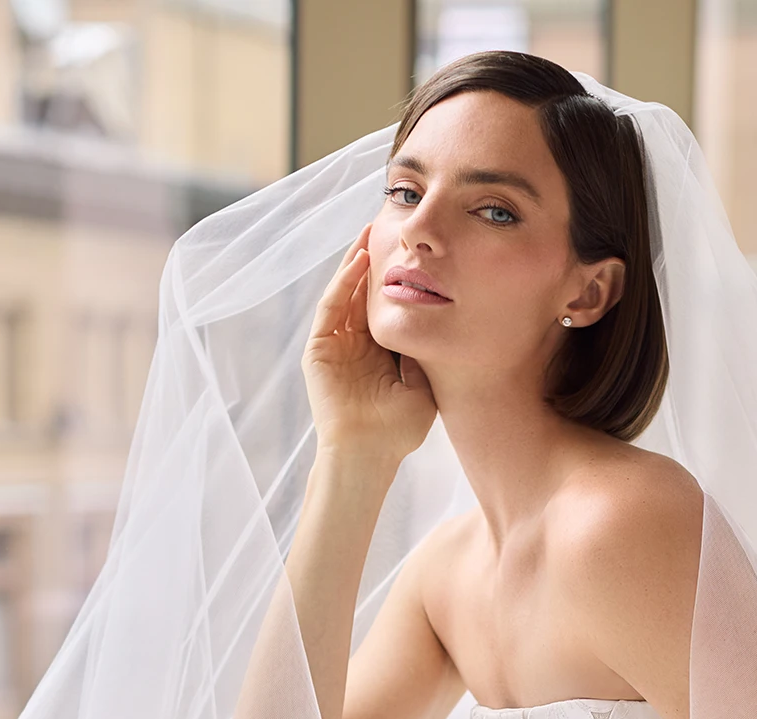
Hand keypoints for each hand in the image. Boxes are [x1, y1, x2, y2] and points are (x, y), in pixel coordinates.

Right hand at [302, 225, 436, 462]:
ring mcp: (336, 347)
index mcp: (380, 355)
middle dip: (374, 261)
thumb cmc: (398, 432)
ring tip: (369, 232)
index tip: (414, 254)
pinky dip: (342, 284)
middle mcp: (357, 347)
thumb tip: (437, 320)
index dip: (397, 280)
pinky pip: (331, 309)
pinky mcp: (319, 350)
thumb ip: (424, 354)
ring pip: (345, 294)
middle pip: (364, 294)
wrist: (369, 454)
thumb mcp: (423, 386)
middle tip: (388, 227)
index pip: (386, 307)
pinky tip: (357, 261)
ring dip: (356, 263)